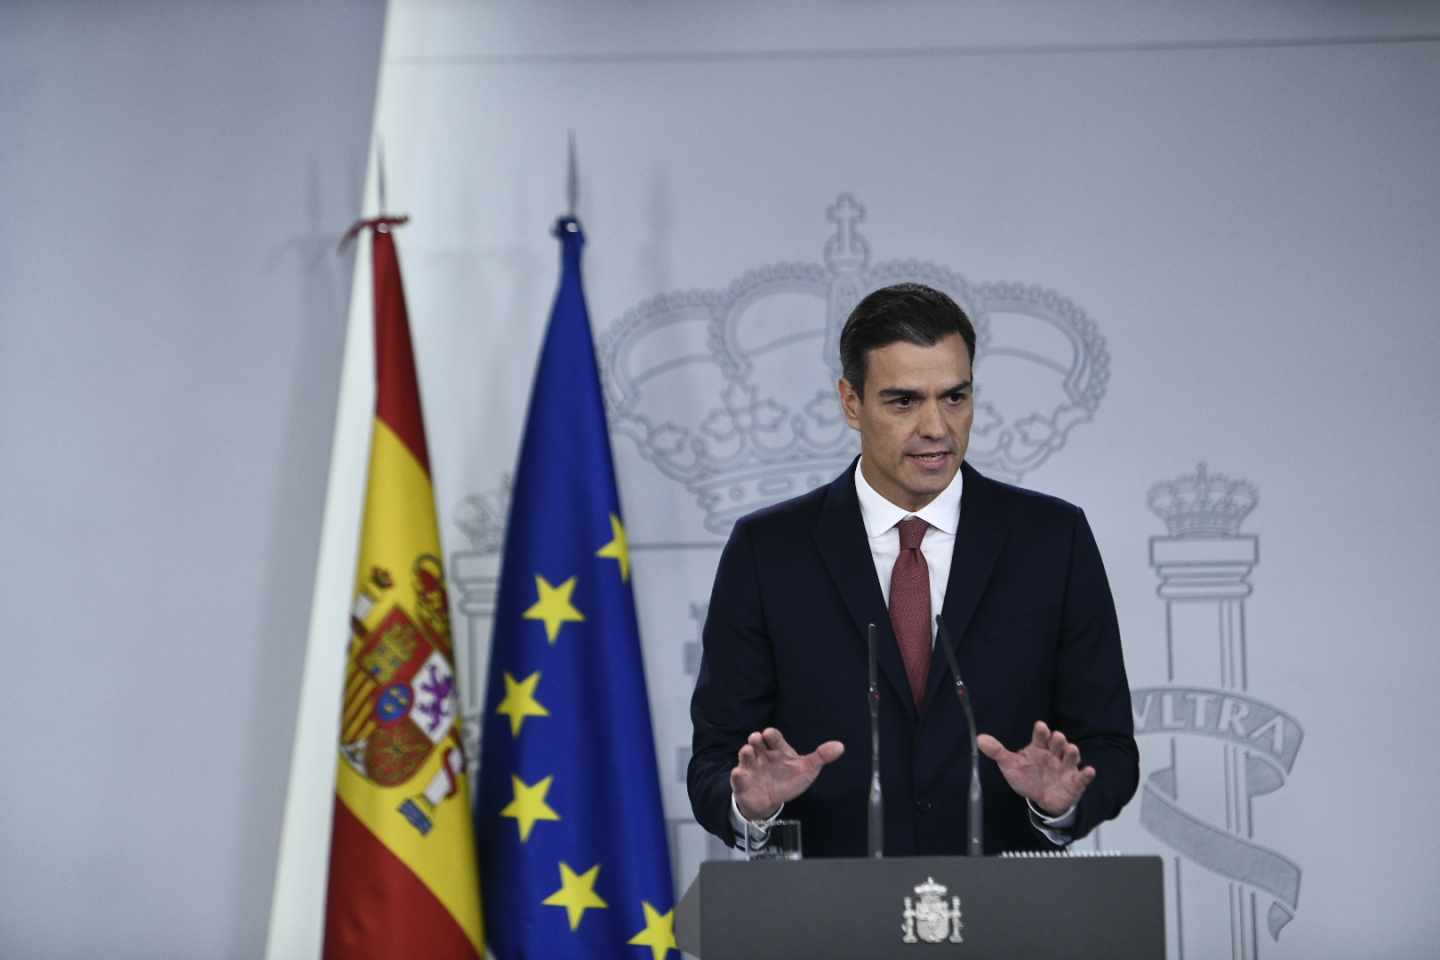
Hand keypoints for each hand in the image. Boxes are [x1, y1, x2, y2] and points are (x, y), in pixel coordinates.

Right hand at [729, 727, 844, 820]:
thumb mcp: (806, 769)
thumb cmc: (788, 779)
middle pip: (757, 743)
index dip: (771, 735)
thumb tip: (841, 746)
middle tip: (757, 739)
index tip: (769, 735)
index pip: (773, 737)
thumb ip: (821, 756)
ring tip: (747, 751)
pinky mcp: (743, 783)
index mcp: (777, 749)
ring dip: (745, 753)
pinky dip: (737, 776)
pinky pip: (738, 778)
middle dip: (755, 740)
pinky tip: (739, 773)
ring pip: (745, 757)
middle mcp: (762, 755)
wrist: (771, 801)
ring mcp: (751, 768)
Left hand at [977, 721, 1094, 816]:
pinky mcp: (1075, 782)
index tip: (1040, 727)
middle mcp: (1054, 755)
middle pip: (1058, 744)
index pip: (1041, 736)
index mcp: (1039, 748)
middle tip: (1056, 737)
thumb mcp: (1010, 765)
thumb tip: (979, 739)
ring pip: (1071, 757)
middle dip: (1058, 740)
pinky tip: (1089, 771)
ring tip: (1071, 749)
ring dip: (1072, 753)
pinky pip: (1082, 778)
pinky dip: (1086, 774)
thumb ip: (997, 752)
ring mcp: (1065, 768)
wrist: (1042, 799)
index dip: (1042, 731)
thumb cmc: (1027, 777)